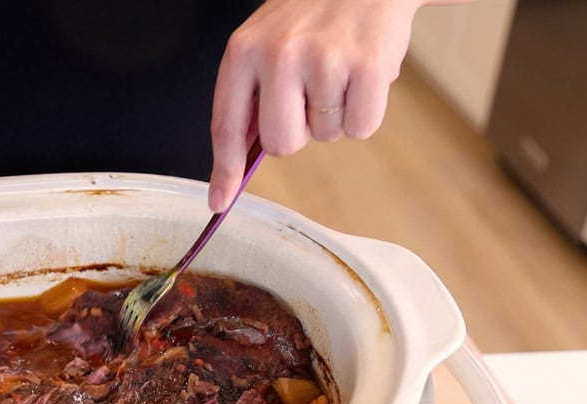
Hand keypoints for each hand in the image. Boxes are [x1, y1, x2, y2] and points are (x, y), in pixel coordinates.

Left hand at [208, 0, 421, 211]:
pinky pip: (361, 128)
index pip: (227, 125)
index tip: (218, 202)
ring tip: (340, 70)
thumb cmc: (313, 15)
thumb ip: (251, 95)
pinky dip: (366, 112)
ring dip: (335, 114)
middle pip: (282, 144)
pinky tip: (362, 76)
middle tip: (310, 96)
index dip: (224, 170)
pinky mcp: (367, 66)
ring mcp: (323, 59)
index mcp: (243, 50)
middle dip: (298, 133)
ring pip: (325, 136)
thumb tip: (242, 159)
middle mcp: (278, 54)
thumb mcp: (265, 41)